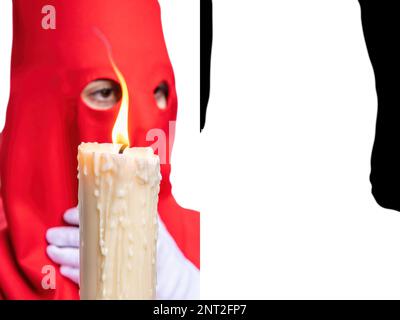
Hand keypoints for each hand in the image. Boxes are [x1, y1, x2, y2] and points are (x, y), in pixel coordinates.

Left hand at [46, 207, 199, 298]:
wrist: (170, 274)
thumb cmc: (157, 245)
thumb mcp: (153, 222)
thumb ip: (135, 208)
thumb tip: (112, 190)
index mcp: (135, 226)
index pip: (102, 218)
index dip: (81, 216)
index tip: (69, 215)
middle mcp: (126, 244)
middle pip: (90, 239)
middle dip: (67, 236)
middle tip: (53, 234)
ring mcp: (120, 265)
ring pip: (85, 260)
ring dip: (65, 255)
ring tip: (53, 251)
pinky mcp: (115, 281)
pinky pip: (90, 279)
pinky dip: (75, 273)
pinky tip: (65, 268)